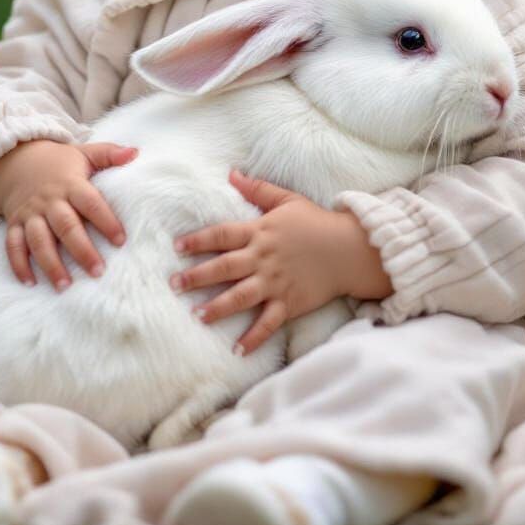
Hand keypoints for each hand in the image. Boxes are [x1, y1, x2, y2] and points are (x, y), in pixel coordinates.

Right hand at [0, 139, 137, 290]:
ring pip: (38, 240)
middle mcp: (49, 201)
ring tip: (65, 286)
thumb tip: (135, 152)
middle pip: (65, 227)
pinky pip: (13, 246)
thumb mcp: (84, 153)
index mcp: (70, 184)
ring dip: (50, 264)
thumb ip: (109, 154)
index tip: (121, 241)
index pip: (91, 203)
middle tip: (98, 272)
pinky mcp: (14, 224)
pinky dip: (18, 264)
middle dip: (81, 251)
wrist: (15, 161)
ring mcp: (30, 214)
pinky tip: (30, 283)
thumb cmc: (59, 163)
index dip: (106, 221)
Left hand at [170, 169, 355, 355]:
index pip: (222, 235)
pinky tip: (237, 351)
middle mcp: (263, 258)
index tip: (177, 248)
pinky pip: (267, 323)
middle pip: (223, 267)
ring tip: (196, 316)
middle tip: (174, 285)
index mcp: (260, 232)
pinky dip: (253, 338)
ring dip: (216, 308)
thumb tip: (232, 173)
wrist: (349, 249)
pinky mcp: (289, 303)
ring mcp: (275, 282)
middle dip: (196, 277)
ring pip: (240, 297)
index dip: (198, 240)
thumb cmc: (317, 222)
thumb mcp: (287, 199)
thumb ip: (258, 189)